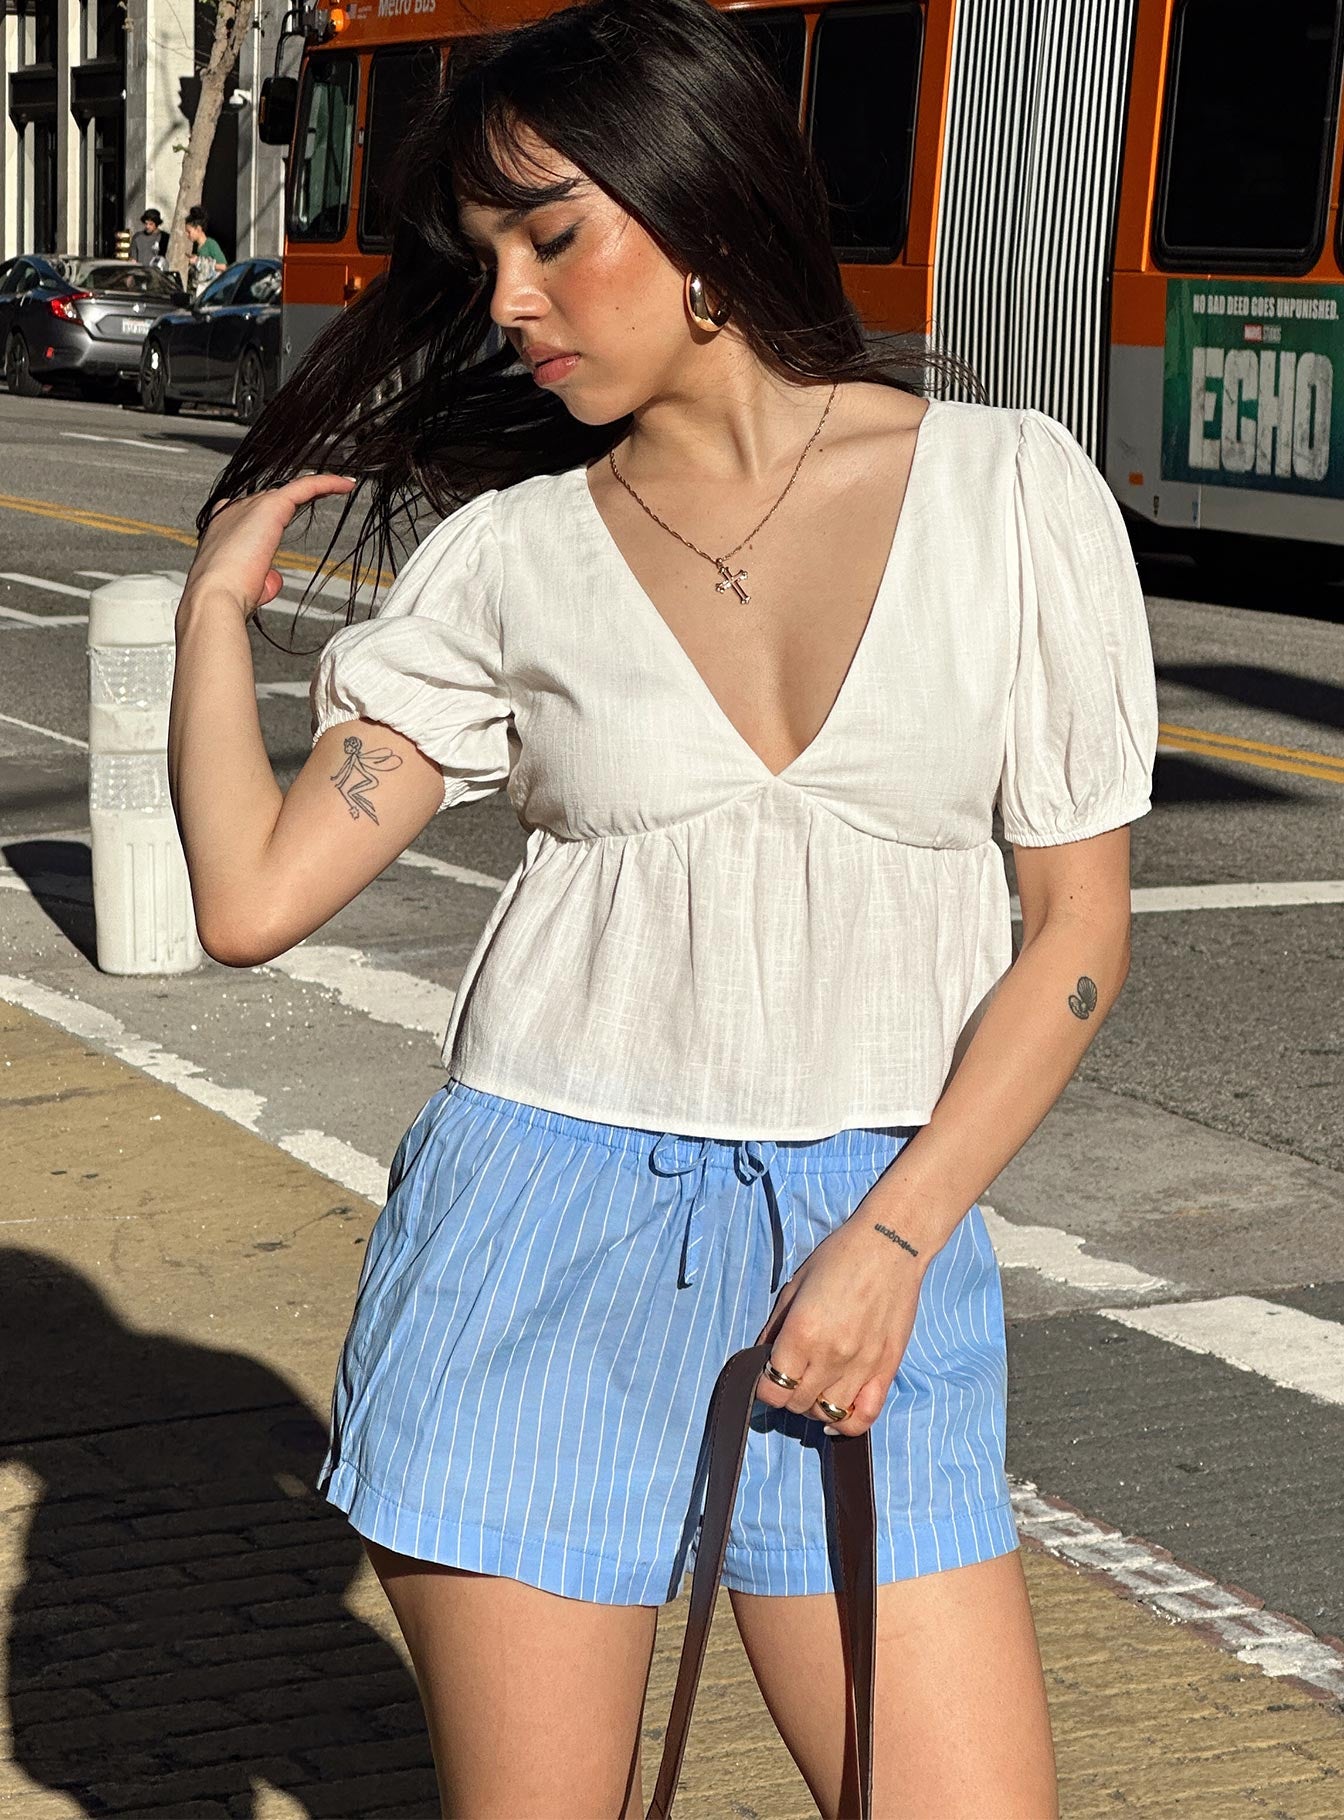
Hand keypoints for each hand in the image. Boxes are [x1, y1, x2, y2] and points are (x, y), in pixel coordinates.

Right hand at [180, 474, 356, 623]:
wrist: (216, 594)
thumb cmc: (227, 594)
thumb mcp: (247, 587)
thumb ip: (262, 577)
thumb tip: (272, 578)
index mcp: (222, 528)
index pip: (245, 511)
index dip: (266, 512)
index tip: (283, 514)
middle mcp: (234, 512)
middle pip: (269, 499)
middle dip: (295, 501)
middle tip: (323, 497)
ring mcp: (250, 506)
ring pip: (289, 490)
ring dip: (316, 488)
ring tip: (340, 487)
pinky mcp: (271, 506)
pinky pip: (304, 487)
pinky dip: (326, 483)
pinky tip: (347, 484)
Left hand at [752, 1207, 926, 1437]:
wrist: (890, 1245)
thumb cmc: (838, 1258)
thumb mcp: (794, 1286)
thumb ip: (775, 1328)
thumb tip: (762, 1359)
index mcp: (802, 1333)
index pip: (772, 1389)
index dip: (763, 1387)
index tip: (766, 1376)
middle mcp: (830, 1356)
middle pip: (796, 1404)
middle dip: (786, 1394)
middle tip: (790, 1375)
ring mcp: (861, 1366)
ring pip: (827, 1414)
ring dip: (814, 1407)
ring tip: (814, 1387)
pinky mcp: (887, 1369)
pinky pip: (865, 1416)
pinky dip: (847, 1424)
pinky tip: (835, 1416)